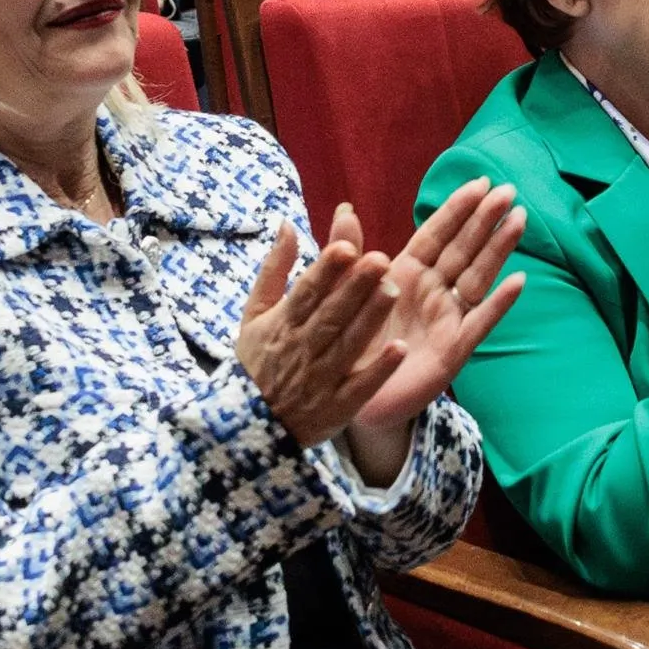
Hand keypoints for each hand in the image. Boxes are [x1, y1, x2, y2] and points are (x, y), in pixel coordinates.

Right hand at [234, 208, 407, 450]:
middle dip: (354, 288)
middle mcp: (301, 348)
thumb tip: (288, 224)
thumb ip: (275, 269)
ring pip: (347, 345)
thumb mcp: (255, 313)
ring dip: (370, 319)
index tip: (346, 247)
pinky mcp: (337, 406)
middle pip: (331, 315)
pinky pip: (360, 386)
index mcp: (282, 323)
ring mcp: (320, 379)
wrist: (249, 424)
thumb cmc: (257, 359)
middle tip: (381, 260)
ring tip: (393, 291)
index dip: (326, 270)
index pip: (306, 292)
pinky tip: (400, 350)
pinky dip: (378, 369)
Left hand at [339, 179, 532, 482]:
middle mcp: (432, 291)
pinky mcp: (454, 349)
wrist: (353, 396)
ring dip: (498, 250)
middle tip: (508, 190)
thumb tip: (344, 208)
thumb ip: (347, 253)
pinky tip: (518, 281)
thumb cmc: (353, 341)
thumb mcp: (344, 293)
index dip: (457, 209)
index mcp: (407, 273)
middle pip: (463, 250)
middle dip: (485, 220)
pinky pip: (480, 322)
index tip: (479, 182)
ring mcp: (447, 318)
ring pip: (477, 277)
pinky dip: (499, 303)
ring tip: (518, 221)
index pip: (436, 234)